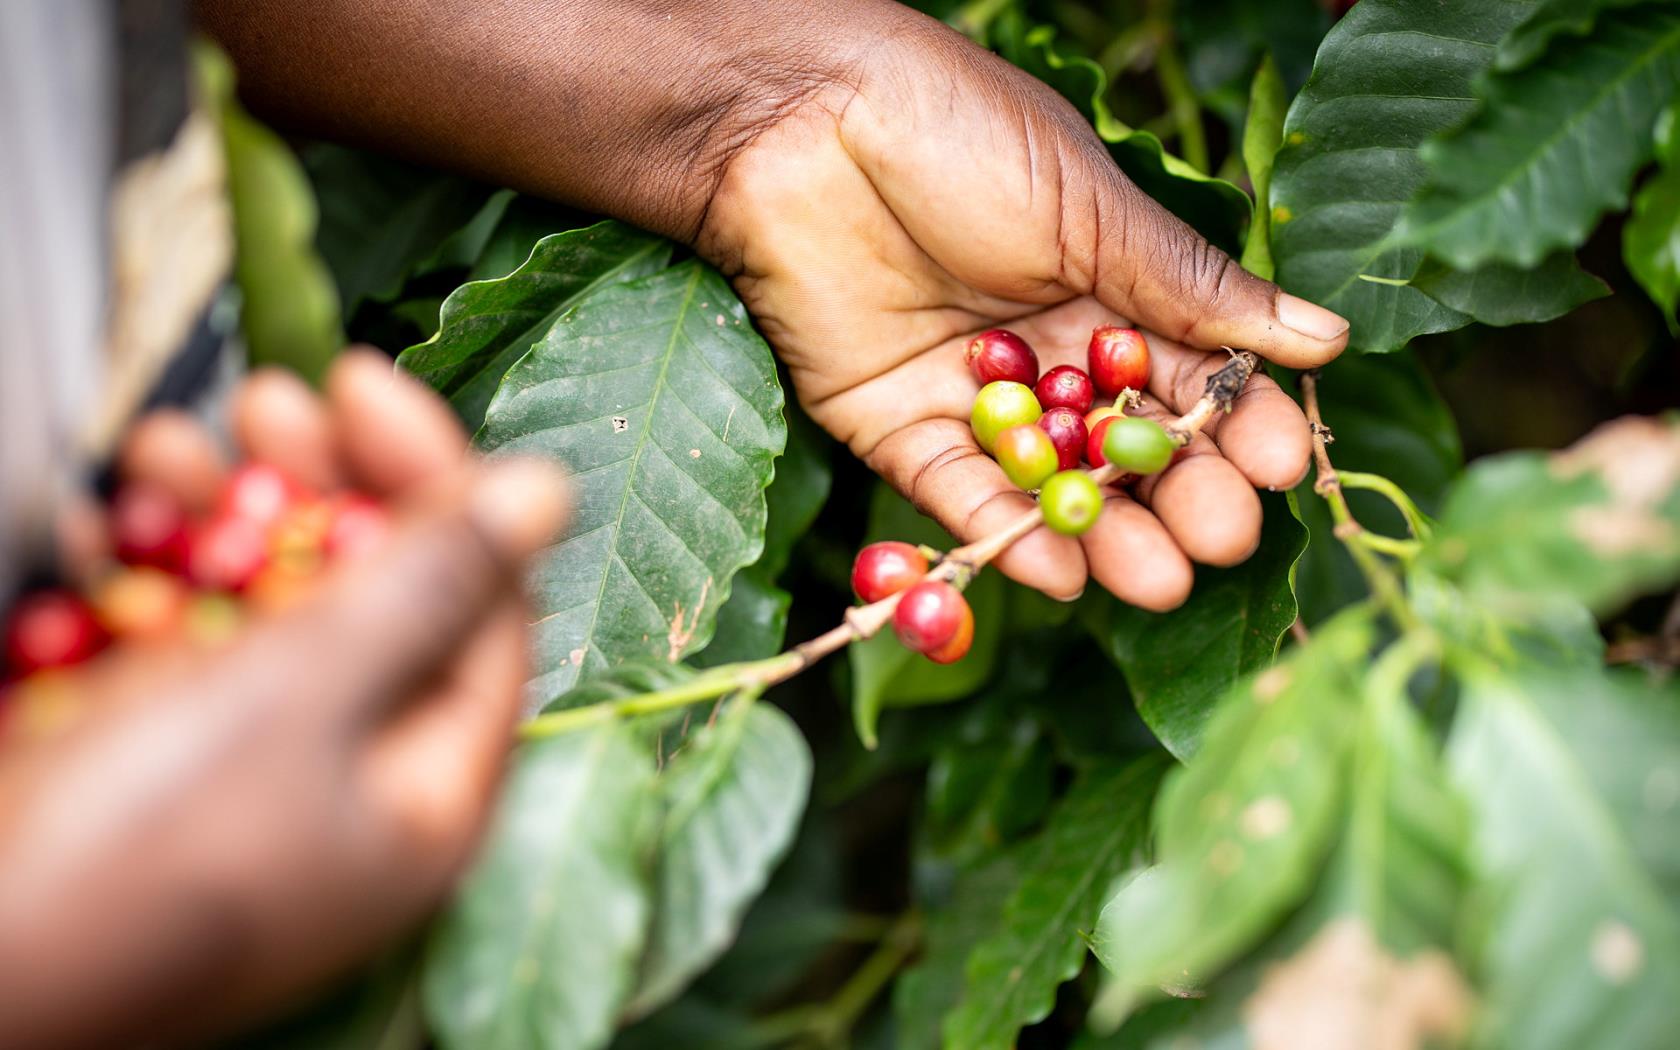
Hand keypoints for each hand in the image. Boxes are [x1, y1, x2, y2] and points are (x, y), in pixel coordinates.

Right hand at [0, 354, 567, 1047]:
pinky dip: (154, 582)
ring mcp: (257, 784)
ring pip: (272, 612)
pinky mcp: (162, 773)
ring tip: (169, 447)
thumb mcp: (298, 698)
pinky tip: (116, 523)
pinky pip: (185, 653)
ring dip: (224, 515)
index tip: (360, 386)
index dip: (435, 483)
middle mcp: (359, 789)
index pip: (479, 606)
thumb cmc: (132, 853)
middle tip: (269, 402)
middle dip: (320, 486)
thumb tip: (544, 491)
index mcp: (431, 792)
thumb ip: (423, 590)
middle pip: (378, 600)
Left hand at [697, 15, 1348, 608]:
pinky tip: (1058, 572)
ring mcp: (973, 397)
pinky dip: (1001, 534)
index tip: (1277, 466)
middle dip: (1177, 496)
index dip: (1233, 423)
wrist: (799, 122)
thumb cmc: (954, 132)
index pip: (1188, 376)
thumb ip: (1191, 288)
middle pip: (1125, 446)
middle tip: (1219, 539)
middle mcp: (1047, 354)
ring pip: (1049, 485)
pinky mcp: (893, 426)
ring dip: (1102, 535)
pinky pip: (956, 493)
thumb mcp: (1090, 209)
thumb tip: (1323, 340)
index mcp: (1107, 291)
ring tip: (1154, 580)